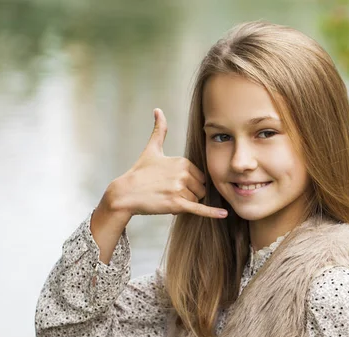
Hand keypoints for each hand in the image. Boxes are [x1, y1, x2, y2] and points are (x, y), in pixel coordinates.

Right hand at [104, 108, 227, 218]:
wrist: (125, 193)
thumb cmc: (139, 172)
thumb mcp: (152, 149)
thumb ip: (159, 130)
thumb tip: (158, 110)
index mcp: (183, 161)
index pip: (200, 176)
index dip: (190, 183)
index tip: (173, 183)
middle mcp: (183, 173)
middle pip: (201, 189)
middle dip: (190, 194)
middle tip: (170, 193)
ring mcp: (180, 189)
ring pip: (196, 200)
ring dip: (186, 203)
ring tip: (168, 199)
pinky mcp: (176, 204)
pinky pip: (199, 209)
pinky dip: (212, 212)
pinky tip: (224, 214)